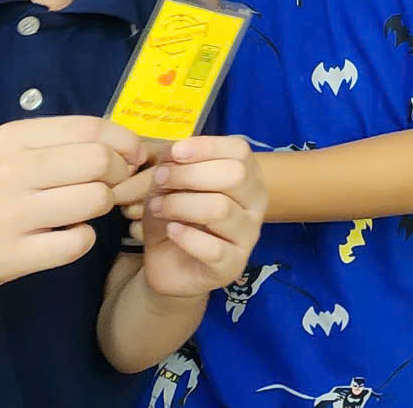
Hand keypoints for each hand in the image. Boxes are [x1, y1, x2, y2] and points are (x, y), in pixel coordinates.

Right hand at [0, 116, 149, 295]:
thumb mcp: (3, 153)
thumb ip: (55, 144)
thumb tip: (124, 144)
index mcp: (10, 137)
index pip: (90, 128)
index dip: (124, 142)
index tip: (133, 156)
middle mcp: (10, 170)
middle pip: (99, 162)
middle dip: (119, 174)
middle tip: (110, 186)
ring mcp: (10, 215)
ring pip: (94, 201)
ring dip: (102, 207)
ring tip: (83, 211)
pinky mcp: (13, 255)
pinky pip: (78, 242)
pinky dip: (83, 240)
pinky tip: (66, 236)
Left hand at [135, 136, 267, 298]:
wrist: (167, 262)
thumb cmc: (175, 215)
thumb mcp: (170, 182)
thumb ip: (175, 163)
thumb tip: (176, 150)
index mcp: (246, 176)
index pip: (240, 151)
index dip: (207, 147)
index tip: (174, 153)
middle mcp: (255, 204)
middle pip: (235, 175)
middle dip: (190, 174)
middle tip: (160, 180)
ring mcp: (248, 236)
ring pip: (220, 209)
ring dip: (179, 204)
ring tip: (157, 207)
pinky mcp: (232, 266)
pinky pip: (213, 248)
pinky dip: (185, 236)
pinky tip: (171, 231)